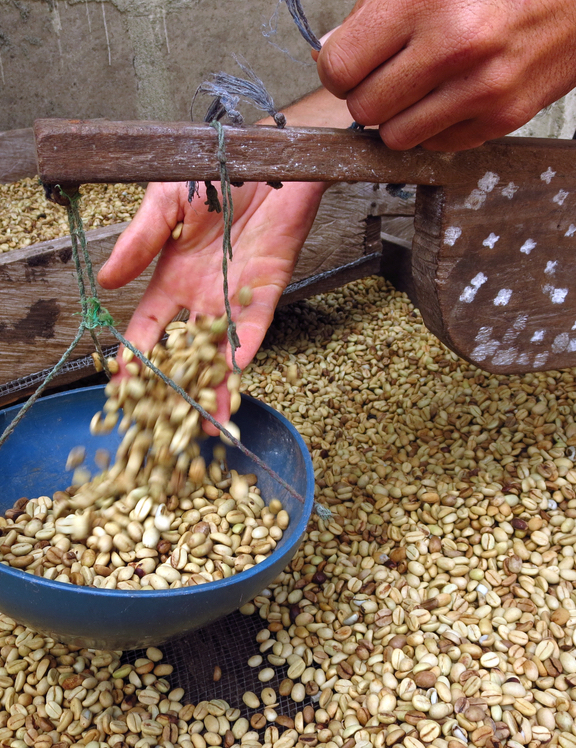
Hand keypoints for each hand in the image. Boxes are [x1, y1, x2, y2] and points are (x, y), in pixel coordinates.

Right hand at [98, 179, 325, 429]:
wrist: (268, 158)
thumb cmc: (213, 171)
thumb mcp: (165, 203)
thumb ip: (139, 242)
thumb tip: (104, 282)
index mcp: (171, 278)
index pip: (148, 328)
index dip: (135, 357)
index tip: (123, 388)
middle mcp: (201, 297)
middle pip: (184, 351)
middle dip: (175, 386)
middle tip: (164, 423)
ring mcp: (234, 299)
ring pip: (219, 353)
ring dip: (212, 387)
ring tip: (205, 425)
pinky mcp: (266, 294)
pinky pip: (252, 333)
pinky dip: (242, 356)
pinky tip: (234, 382)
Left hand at [315, 0, 575, 150]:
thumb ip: (374, 9)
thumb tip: (328, 53)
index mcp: (424, 0)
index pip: (340, 68)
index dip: (338, 70)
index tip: (350, 66)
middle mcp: (454, 47)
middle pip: (363, 109)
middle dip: (368, 95)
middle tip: (388, 75)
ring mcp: (481, 90)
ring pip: (395, 138)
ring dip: (399, 117)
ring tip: (421, 86)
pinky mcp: (501, 119)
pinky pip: (435, 145)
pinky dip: (434, 126)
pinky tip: (452, 94)